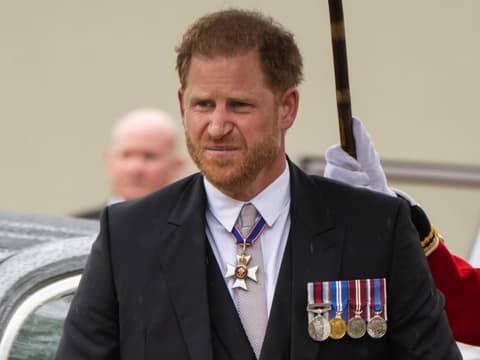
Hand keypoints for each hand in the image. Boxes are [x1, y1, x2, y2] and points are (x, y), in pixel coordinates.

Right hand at [324, 117, 438, 254]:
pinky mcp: (334, 196)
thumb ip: (362, 142)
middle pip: (332, 167)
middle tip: (364, 176)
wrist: (379, 201)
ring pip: (336, 178)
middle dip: (351, 171)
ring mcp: (333, 185)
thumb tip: (354, 120)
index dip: (344, 157)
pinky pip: (340, 193)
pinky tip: (361, 194)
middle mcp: (333, 171)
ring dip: (355, 182)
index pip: (332, 153)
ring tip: (365, 186)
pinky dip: (355, 192)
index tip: (358, 164)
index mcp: (340, 160)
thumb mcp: (371, 160)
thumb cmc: (374, 178)